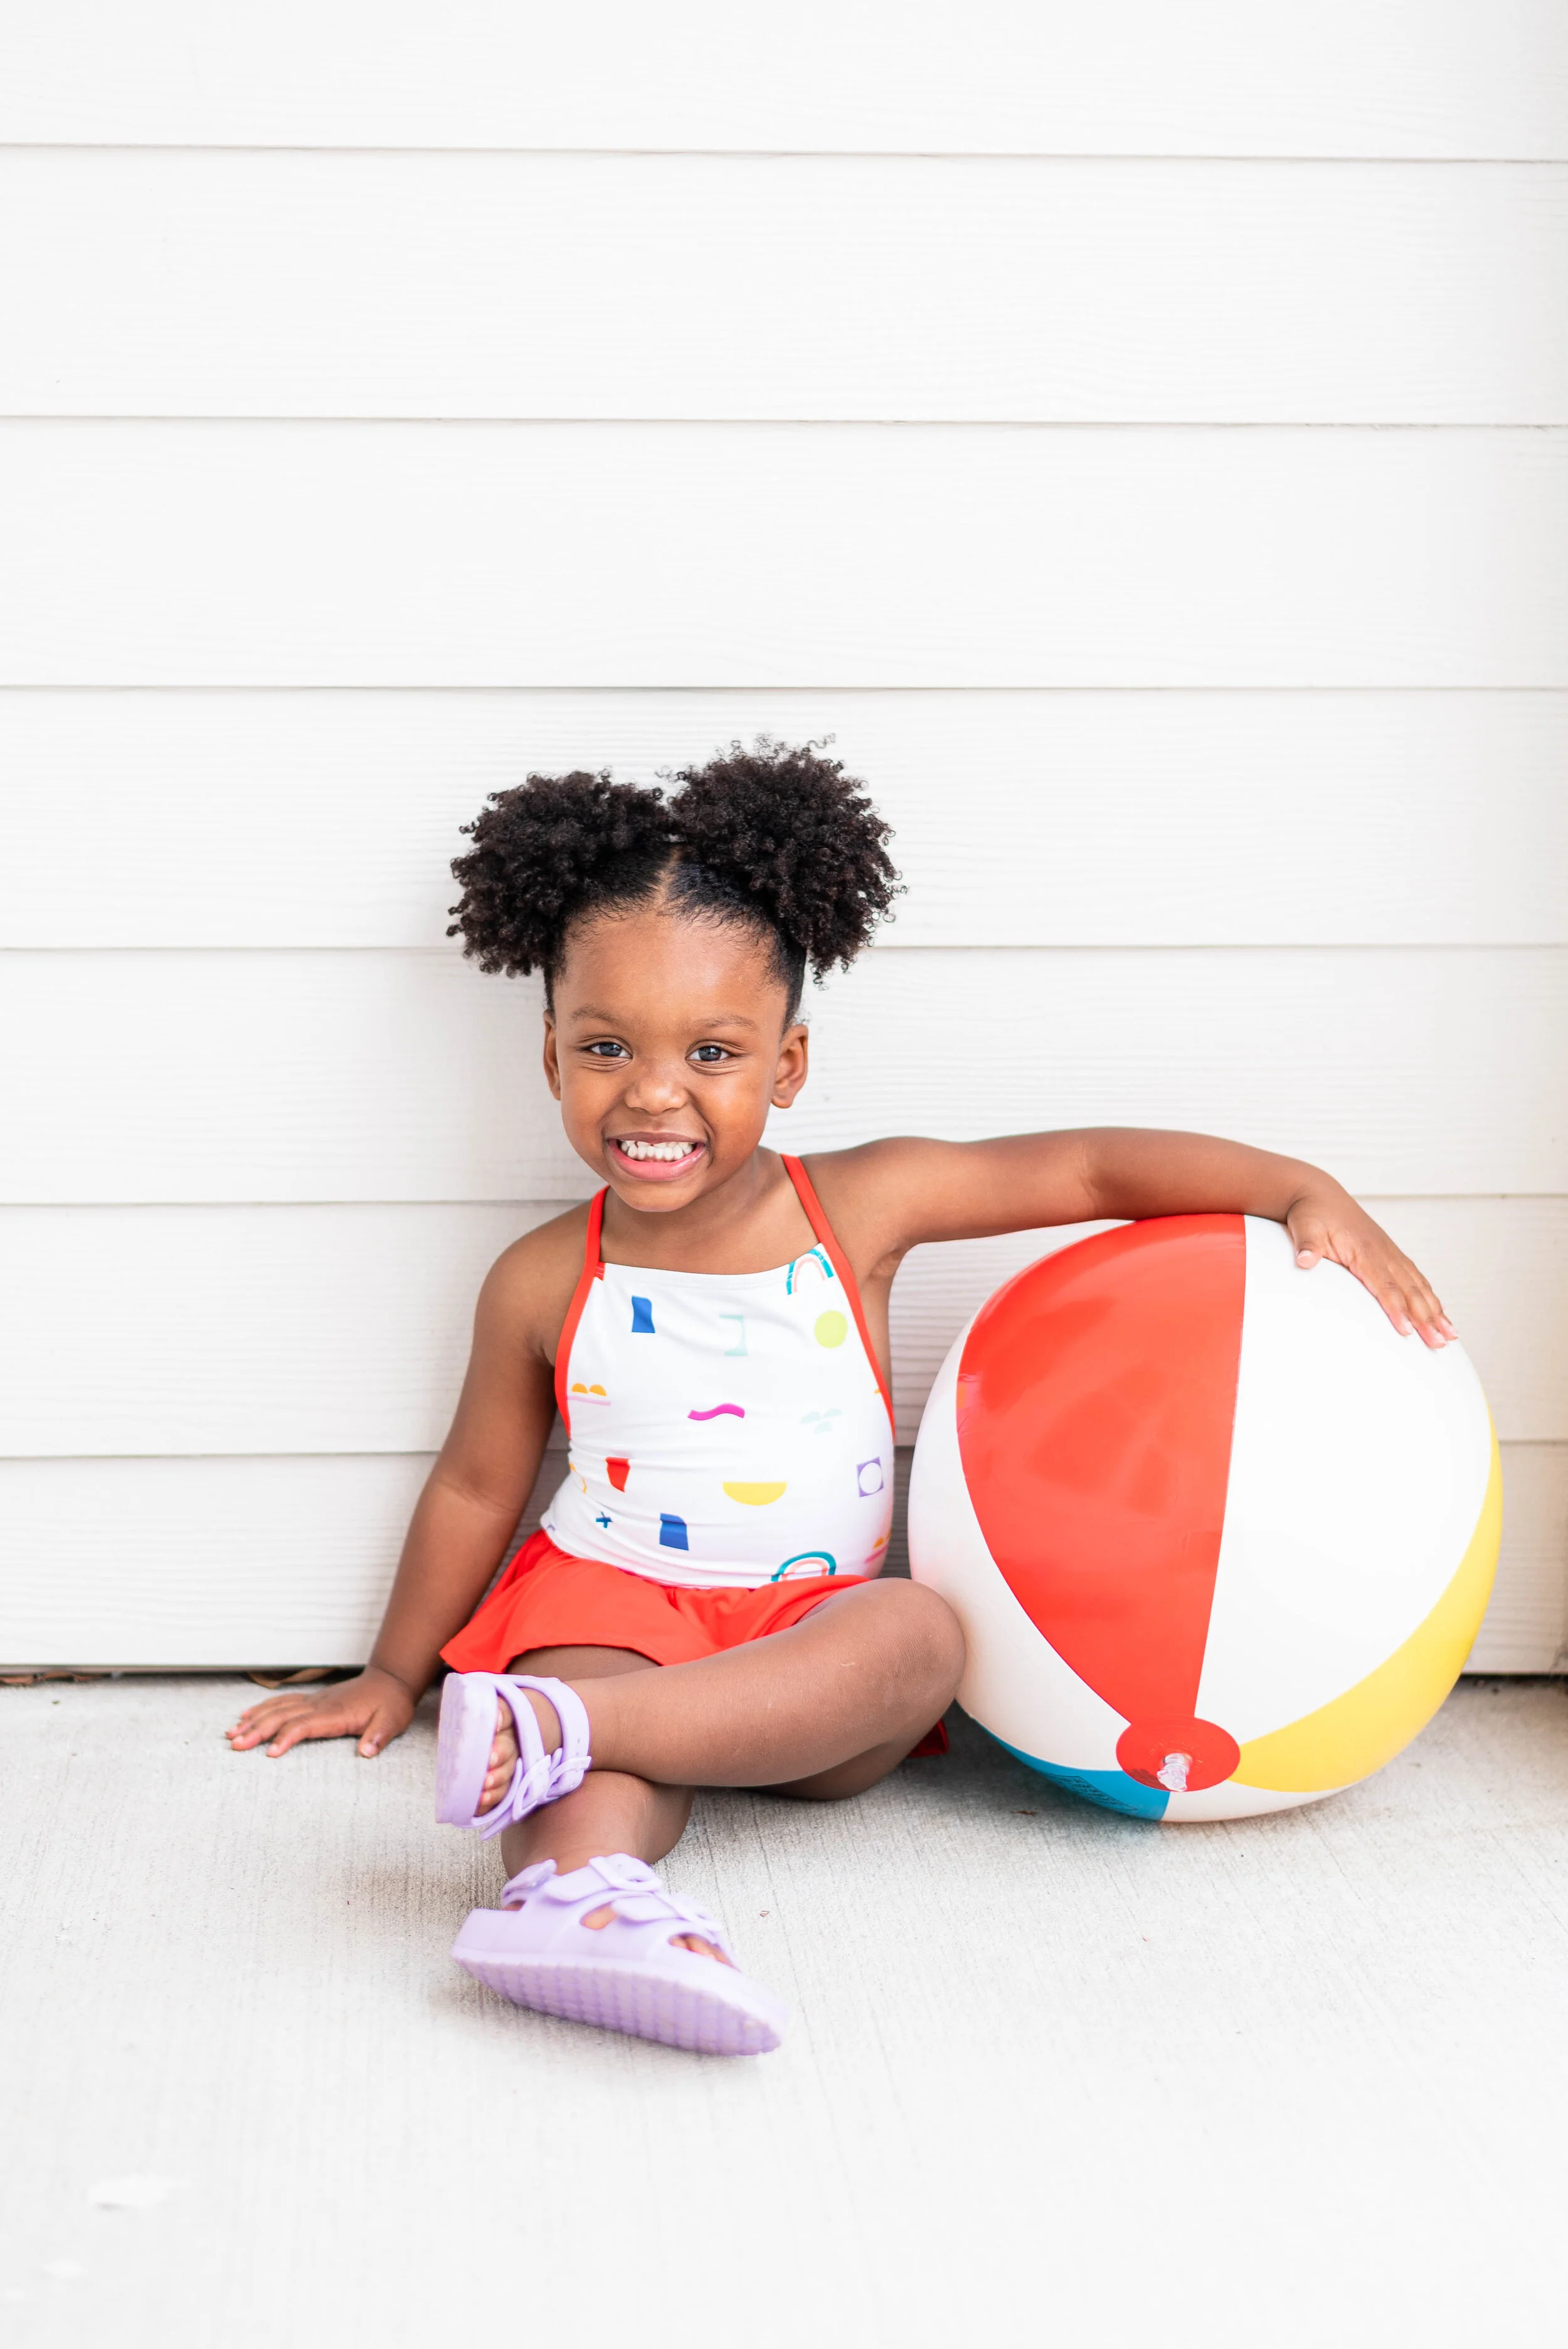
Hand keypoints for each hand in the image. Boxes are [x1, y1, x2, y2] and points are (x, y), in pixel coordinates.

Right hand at [225, 1664, 418, 1759]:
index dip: (287, 1738)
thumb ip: (379, 1736)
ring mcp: (314, 1700)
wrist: (390, 1680)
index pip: (305, 1725)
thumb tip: (366, 1752)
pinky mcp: (312, 1700)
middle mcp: (319, 1705)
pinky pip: (282, 1701)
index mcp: (335, 1714)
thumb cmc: (391, 1704)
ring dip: (254, 1720)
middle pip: (282, 1716)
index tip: (270, 1753)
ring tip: (231, 1733)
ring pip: (277, 1708)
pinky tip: (247, 1715)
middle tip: (235, 1745)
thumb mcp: (392, 1721)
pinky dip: (262, 1707)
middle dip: (258, 1730)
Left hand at [1285, 1194, 1456, 1348]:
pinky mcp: (1390, 1254)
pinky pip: (1415, 1278)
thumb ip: (1307, 1245)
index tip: (1407, 1332)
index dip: (1397, 1310)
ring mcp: (1390, 1253)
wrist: (1319, 1194)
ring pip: (1418, 1286)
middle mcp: (1384, 1253)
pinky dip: (1429, 1297)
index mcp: (1365, 1250)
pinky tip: (1439, 1313)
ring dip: (1435, 1312)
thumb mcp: (1305, 1227)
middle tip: (1439, 1344)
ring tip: (1450, 1336)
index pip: (1385, 1286)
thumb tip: (1304, 1260)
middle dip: (1426, 1319)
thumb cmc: (1312, 1213)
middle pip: (1409, 1291)